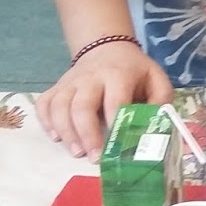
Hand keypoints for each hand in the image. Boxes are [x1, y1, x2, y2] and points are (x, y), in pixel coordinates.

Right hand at [34, 42, 171, 159]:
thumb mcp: (156, 79)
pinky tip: (56, 137)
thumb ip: (160, 101)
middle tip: (94, 157)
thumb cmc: (134, 71)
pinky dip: (46, 122)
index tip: (117, 146)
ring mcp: (71, 82)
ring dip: (66, 132)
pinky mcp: (57, 87)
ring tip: (76, 152)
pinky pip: (44, 104)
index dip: (115, 124)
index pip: (115, 100)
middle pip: (82, 106)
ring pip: (59, 106)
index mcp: (119, 75)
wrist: (107, 48)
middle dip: (87, 134)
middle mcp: (91, 77)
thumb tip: (156, 125)